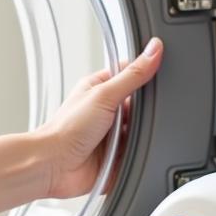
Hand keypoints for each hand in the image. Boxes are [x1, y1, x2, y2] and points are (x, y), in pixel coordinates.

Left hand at [37, 38, 162, 199]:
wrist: (55, 165)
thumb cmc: (66, 129)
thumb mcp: (104, 94)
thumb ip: (132, 74)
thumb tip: (153, 50)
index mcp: (100, 87)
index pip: (131, 72)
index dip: (145, 72)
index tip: (160, 72)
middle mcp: (106, 109)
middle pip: (139, 102)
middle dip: (143, 109)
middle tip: (134, 113)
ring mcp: (113, 133)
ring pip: (142, 127)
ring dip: (140, 131)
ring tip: (125, 135)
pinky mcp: (119, 154)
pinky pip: (140, 149)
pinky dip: (140, 150)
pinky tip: (131, 150)